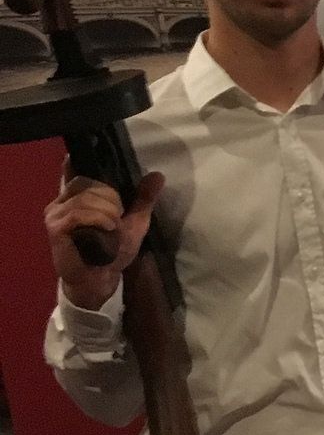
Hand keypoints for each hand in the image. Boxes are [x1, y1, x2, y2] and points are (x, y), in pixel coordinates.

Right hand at [45, 165, 163, 310]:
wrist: (100, 279)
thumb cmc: (113, 250)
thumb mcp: (135, 222)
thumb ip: (144, 199)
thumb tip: (157, 175)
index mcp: (78, 196)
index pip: (78, 170)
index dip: (81, 162)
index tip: (87, 155)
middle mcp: (62, 201)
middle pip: (89, 183)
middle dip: (112, 200)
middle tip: (116, 220)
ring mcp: (55, 213)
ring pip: (86, 198)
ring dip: (108, 212)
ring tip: (113, 228)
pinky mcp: (54, 227)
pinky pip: (79, 213)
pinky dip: (98, 219)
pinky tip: (108, 229)